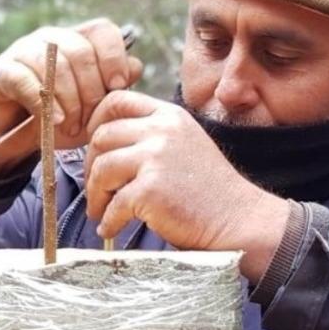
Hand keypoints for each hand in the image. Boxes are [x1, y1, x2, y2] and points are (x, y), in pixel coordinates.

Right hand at [0, 19, 142, 175]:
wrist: (15, 137)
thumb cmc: (60, 117)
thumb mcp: (94, 107)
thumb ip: (115, 87)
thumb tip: (136, 66)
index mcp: (78, 39)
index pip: (103, 30)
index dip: (114, 57)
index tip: (118, 86)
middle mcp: (52, 38)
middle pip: (81, 51)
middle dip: (91, 90)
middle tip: (90, 120)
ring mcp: (25, 50)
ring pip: (56, 65)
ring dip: (69, 100)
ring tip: (71, 125)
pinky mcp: (3, 70)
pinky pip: (26, 80)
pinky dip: (44, 102)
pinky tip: (54, 120)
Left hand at [84, 92, 289, 280]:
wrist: (237, 218)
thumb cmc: (210, 188)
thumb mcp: (186, 143)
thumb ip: (154, 135)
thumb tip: (107, 142)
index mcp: (169, 116)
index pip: (117, 101)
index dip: (96, 121)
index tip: (92, 145)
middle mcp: (161, 131)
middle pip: (102, 137)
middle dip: (91, 166)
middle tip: (96, 187)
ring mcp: (155, 159)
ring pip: (101, 170)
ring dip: (95, 195)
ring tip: (101, 211)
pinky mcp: (149, 190)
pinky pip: (113, 204)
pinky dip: (108, 220)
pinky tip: (112, 228)